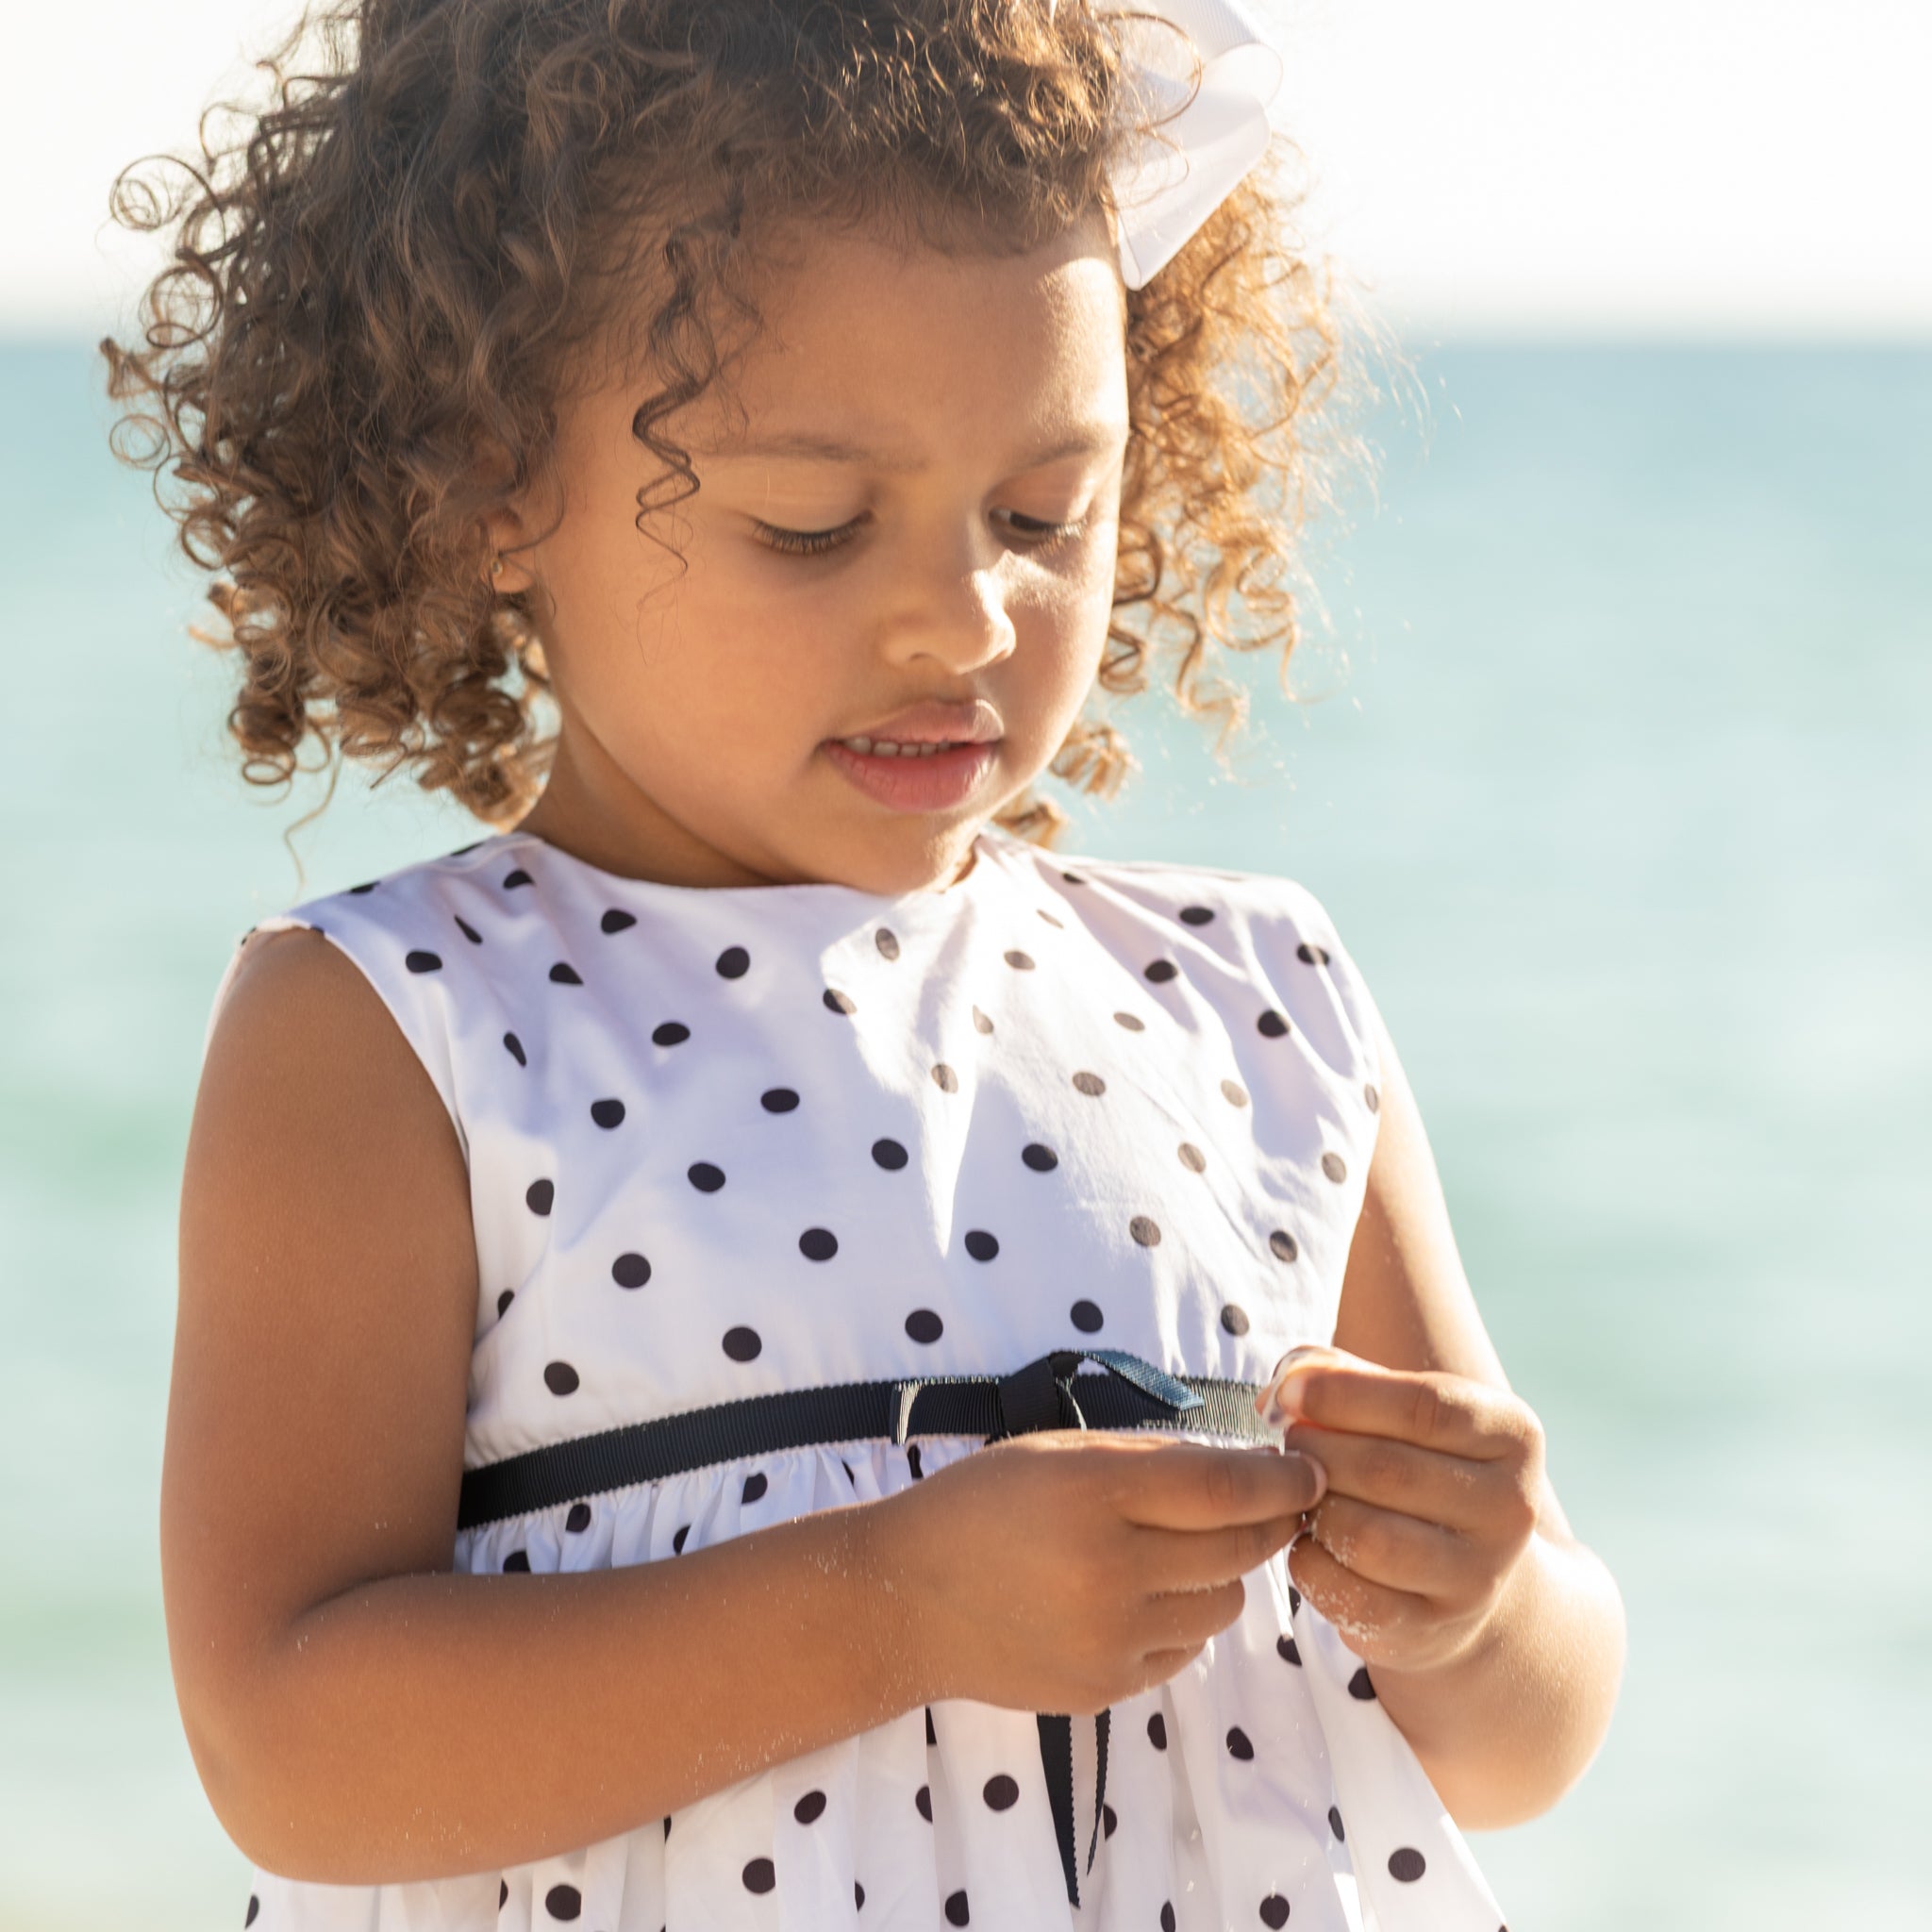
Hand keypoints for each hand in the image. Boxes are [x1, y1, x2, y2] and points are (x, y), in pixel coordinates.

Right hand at [877, 1429, 1328, 1715]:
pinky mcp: (1106, 1688)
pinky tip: (1136, 1596)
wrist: (904, 1601)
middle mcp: (1110, 1569)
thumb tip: (1243, 1469)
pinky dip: (1179, 1620)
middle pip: (1239, 1549)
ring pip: (1222, 1606)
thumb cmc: (983, 1506)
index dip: (1280, 1479)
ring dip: (1220, 1574)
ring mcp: (1110, 1638)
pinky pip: (1184, 1651)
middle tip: (1278, 1506)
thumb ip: (1147, 1461)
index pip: (1225, 1487)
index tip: (1311, 1470)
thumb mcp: (1058, 1452)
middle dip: (1270, 1524)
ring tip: (1179, 1552)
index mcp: (1095, 1494)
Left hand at [1255, 1345, 1545, 1676]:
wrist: (1469, 1571)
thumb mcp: (1401, 1406)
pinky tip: (1309, 1541)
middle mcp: (1510, 1508)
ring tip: (1301, 1492)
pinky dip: (1310, 1563)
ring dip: (1312, 1509)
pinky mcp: (1432, 1629)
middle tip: (1288, 1443)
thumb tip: (1285, 1387)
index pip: (1425, 1406)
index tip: (1288, 1392)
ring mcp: (1478, 1577)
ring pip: (1366, 1538)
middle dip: (1316, 1451)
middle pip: (1387, 1470)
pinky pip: (1348, 1595)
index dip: (1344, 1395)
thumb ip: (1342, 1374)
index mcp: (1512, 1435)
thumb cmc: (1417, 1462)